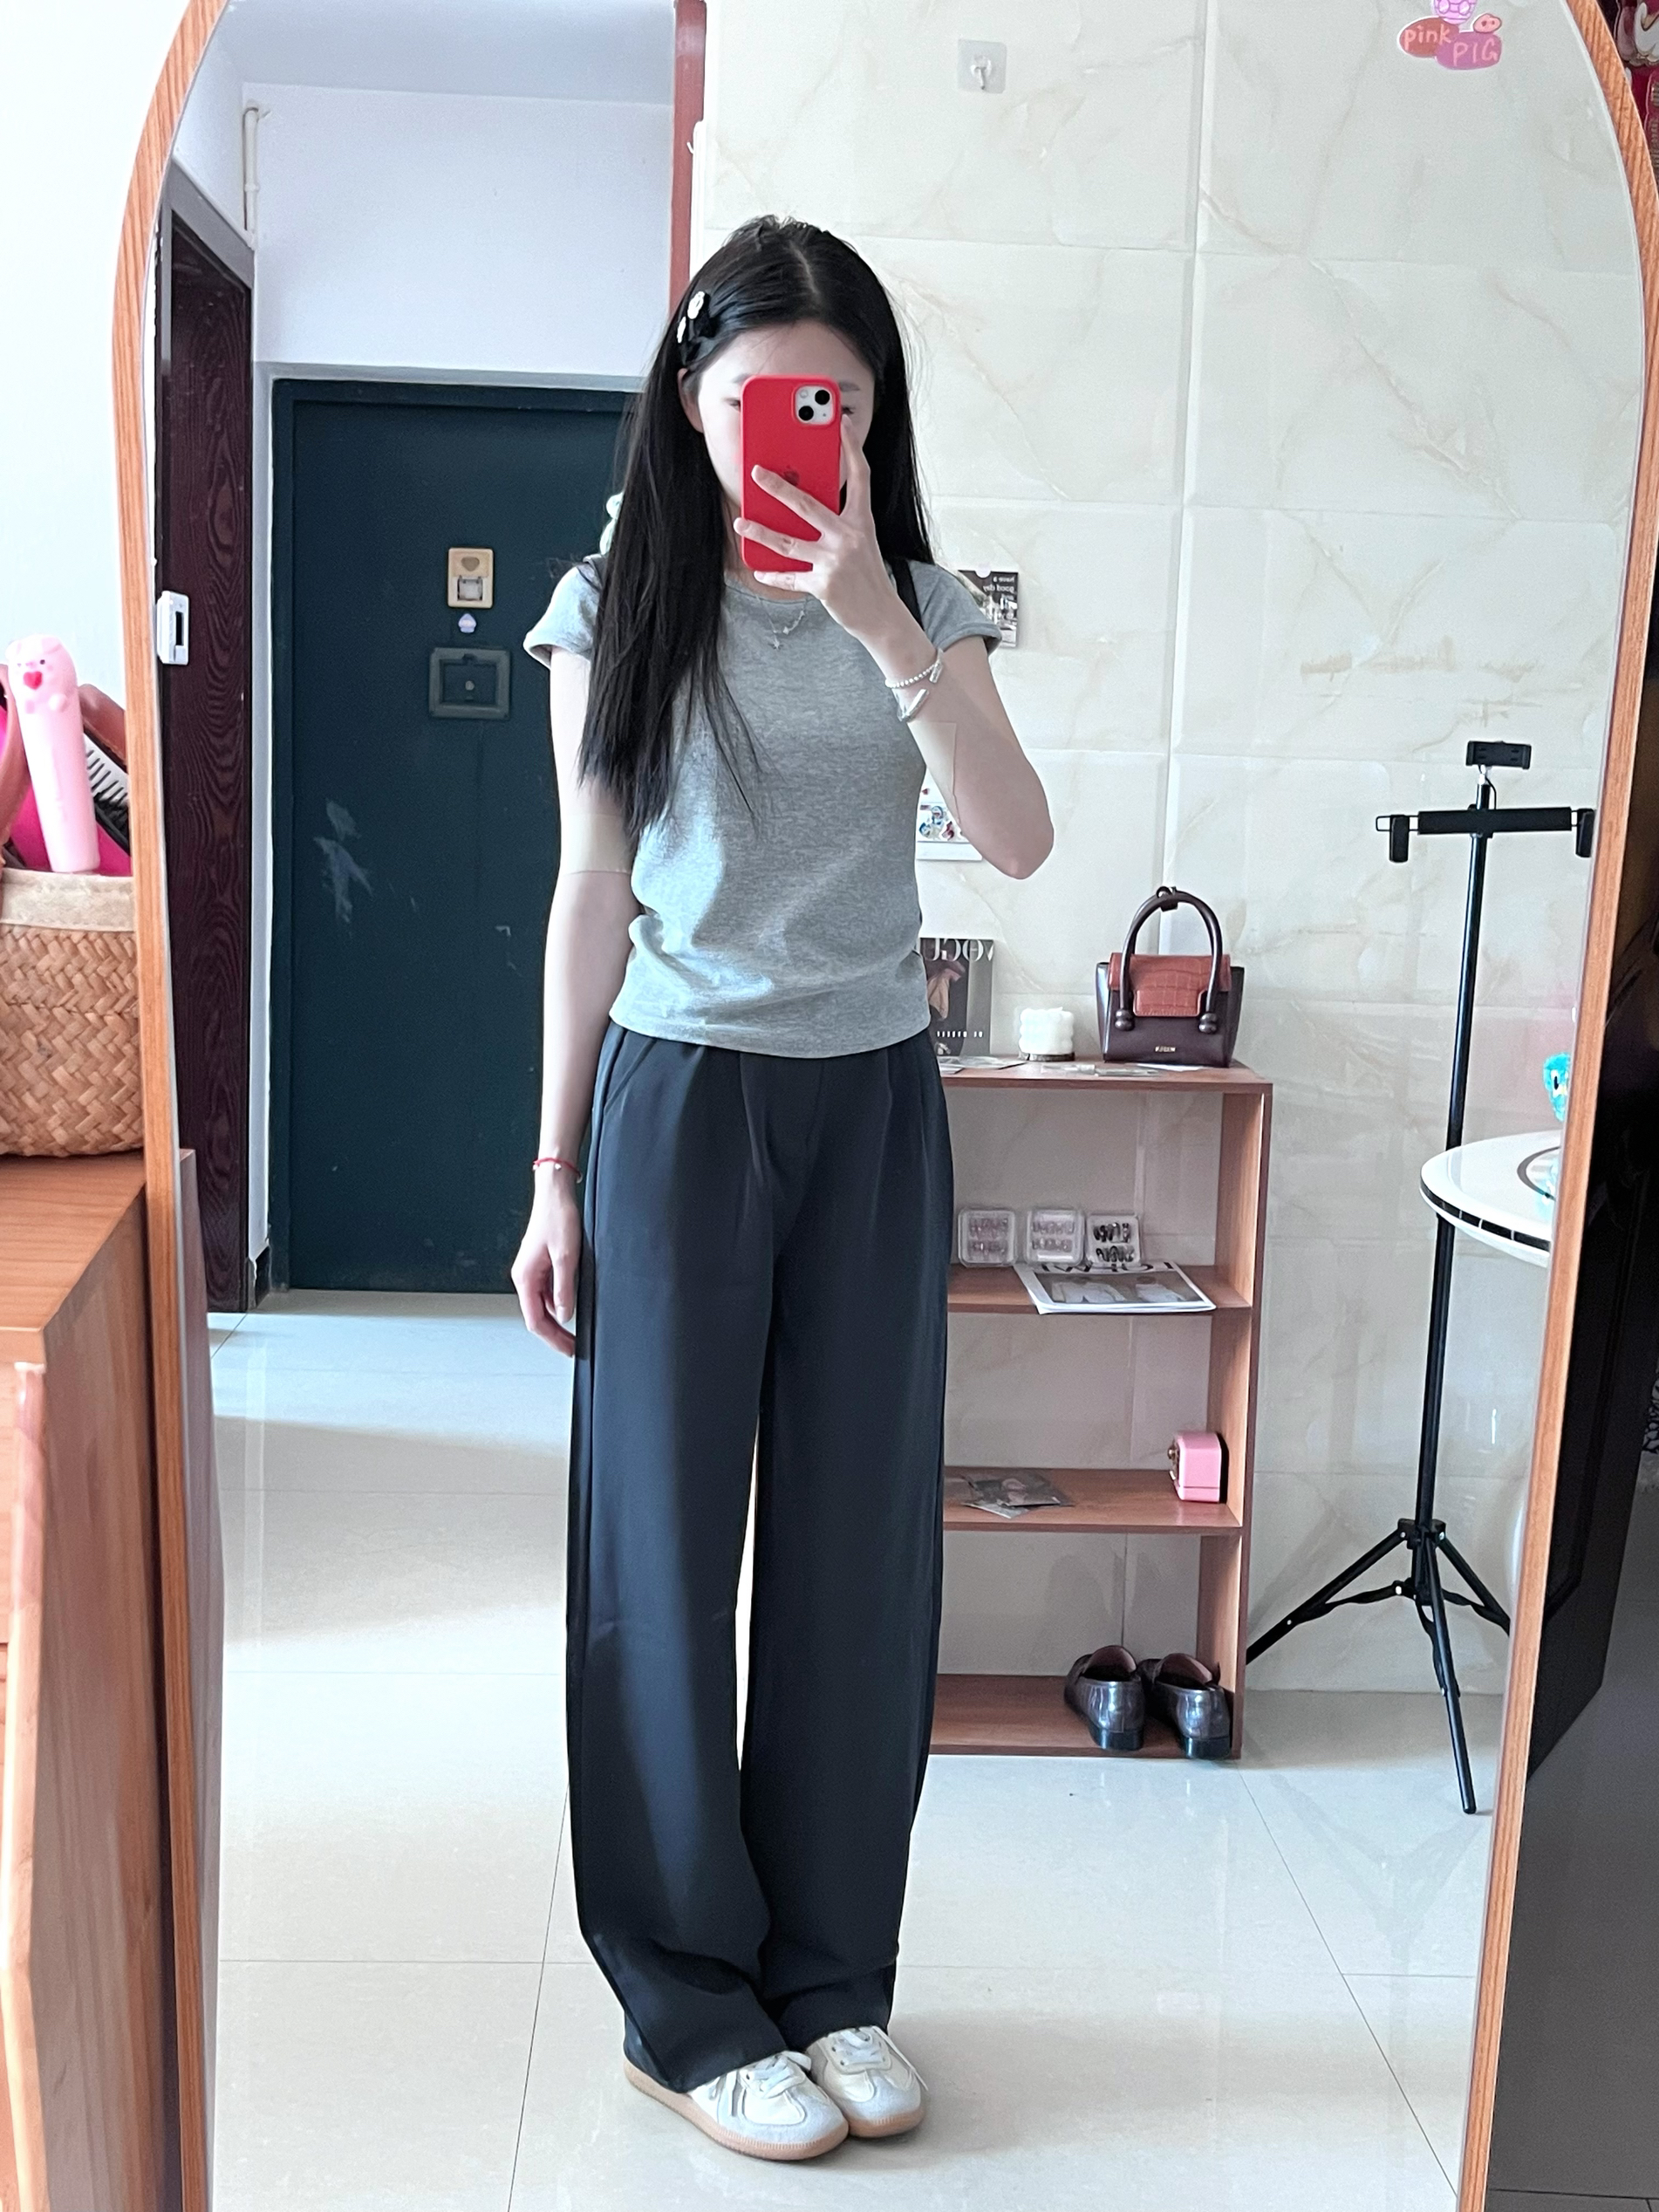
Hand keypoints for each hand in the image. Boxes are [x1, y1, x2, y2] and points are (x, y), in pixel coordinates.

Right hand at [511, 1176, 581, 1355]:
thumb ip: (564, 1288)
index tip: (568, 1349)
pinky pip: (548, 1292)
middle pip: (537, 1316)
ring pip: (542, 1305)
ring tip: (576, 1333)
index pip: (535, 1320)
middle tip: (574, 1348)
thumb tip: (564, 1315)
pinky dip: (559, 1304)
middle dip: (555, 1334)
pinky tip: (573, 1308)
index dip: (552, 1338)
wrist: (555, 1193)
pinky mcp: (541, 1264)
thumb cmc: (557, 1218)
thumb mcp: (566, 1257)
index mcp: (525, 1277)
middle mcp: (525, 1276)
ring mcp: (532, 1271)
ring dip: (557, 1321)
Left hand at [734, 421, 913, 649]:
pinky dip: (773, 574)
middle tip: (756, 472)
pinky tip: (758, 569)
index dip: (852, 448)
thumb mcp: (861, 542)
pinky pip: (790, 575)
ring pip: (788, 542)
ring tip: (740, 523)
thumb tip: (802, 505)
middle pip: (807, 505)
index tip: (844, 422)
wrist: (881, 615)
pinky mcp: (823, 585)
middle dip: (778, 487)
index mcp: (862, 521)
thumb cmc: (866, 574)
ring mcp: (835, 561)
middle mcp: (849, 537)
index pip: (859, 477)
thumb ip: (838, 522)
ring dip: (760, 531)